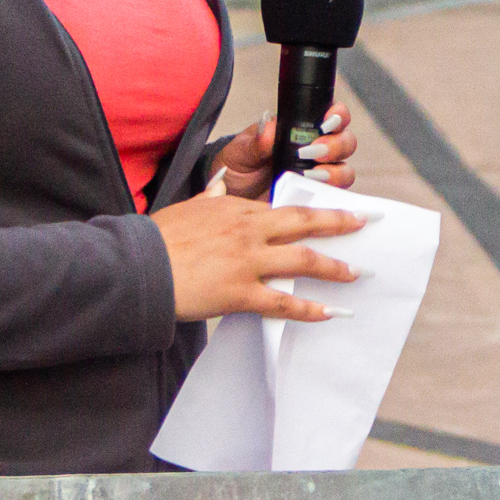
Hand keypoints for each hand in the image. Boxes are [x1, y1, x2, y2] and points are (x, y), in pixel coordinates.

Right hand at [151, 193, 364, 322]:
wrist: (137, 266)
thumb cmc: (157, 238)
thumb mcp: (187, 208)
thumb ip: (209, 198)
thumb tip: (219, 186)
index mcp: (235, 209)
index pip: (282, 208)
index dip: (310, 212)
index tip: (330, 213)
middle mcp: (248, 231)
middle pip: (304, 223)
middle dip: (338, 223)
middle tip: (362, 224)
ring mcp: (248, 261)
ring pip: (303, 261)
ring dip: (333, 268)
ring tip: (352, 274)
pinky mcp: (241, 292)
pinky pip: (284, 302)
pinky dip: (309, 308)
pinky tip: (327, 312)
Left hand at [212, 108, 359, 198]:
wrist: (233, 198)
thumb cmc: (239, 167)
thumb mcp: (241, 151)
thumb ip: (255, 141)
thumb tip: (269, 129)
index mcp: (303, 130)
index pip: (333, 116)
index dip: (338, 115)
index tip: (327, 122)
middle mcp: (317, 151)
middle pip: (346, 142)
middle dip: (336, 145)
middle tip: (315, 152)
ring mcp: (320, 176)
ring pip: (346, 171)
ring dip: (334, 172)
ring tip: (311, 175)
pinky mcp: (318, 200)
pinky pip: (336, 198)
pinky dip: (330, 196)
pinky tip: (313, 194)